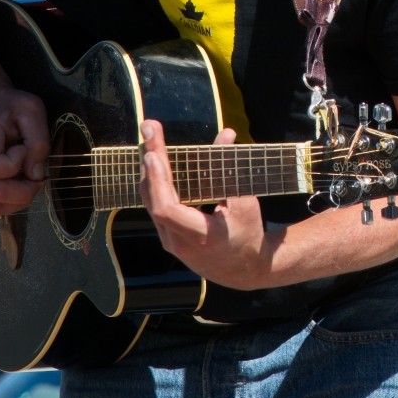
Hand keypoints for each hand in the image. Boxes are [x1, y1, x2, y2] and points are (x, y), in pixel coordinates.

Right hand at [0, 87, 49, 216]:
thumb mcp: (32, 110)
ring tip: (29, 179)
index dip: (13, 166)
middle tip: (37, 177)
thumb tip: (35, 174)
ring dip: (17, 200)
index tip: (24, 148)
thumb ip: (38, 141)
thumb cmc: (11, 104)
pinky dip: (11, 200)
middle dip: (22, 193)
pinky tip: (20, 182)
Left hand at [137, 119, 271, 289]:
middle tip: (149, 128)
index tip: (153, 154)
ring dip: (149, 167)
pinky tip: (154, 158)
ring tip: (150, 137)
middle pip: (154, 199)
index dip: (158, 180)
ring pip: (150, 201)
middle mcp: (179, 242)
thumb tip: (226, 133)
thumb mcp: (245, 203)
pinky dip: (154, 180)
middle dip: (150, 161)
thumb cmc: (248, 234)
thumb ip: (230, 170)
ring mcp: (170, 241)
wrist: (244, 270)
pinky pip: (154, 205)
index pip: (167, 209)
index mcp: (201, 237)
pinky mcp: (167, 236)